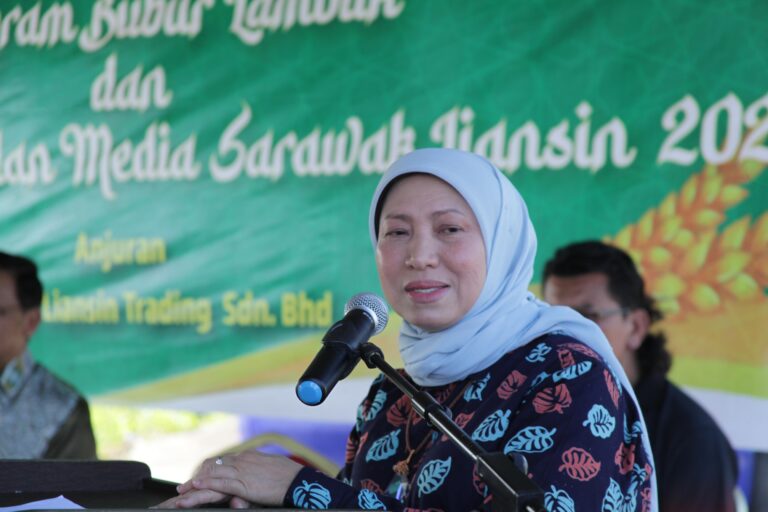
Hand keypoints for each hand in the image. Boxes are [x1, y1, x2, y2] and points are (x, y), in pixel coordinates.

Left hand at [171, 450, 302, 507]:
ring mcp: (242, 472)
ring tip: (182, 492)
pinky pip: (222, 483)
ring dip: (195, 484)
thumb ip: (253, 478)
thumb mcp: (267, 474)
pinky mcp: (244, 484)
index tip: (196, 479)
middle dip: (196, 479)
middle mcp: (242, 461)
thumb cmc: (287, 478)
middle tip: (182, 488)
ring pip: (213, 475)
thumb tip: (244, 486)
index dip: (207, 472)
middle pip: (213, 468)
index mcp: (247, 458)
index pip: (222, 462)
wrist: (298, 480)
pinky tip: (197, 486)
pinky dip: (207, 484)